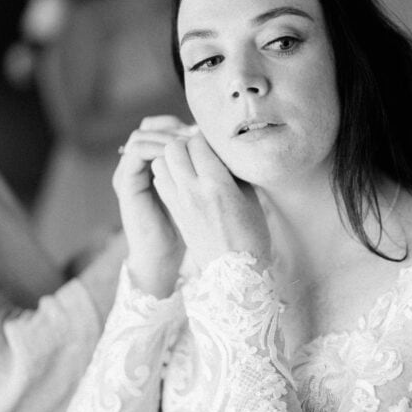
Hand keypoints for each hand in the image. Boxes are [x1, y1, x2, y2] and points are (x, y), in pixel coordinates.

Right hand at [112, 116, 193, 296]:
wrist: (167, 258)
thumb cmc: (197, 234)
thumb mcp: (207, 196)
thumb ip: (211, 172)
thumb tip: (235, 149)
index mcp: (161, 168)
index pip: (167, 129)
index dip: (185, 126)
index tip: (208, 131)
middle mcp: (143, 167)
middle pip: (152, 125)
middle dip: (174, 125)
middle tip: (197, 131)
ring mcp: (132, 173)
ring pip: (142, 134)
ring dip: (166, 133)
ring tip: (188, 140)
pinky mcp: (126, 183)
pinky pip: (136, 152)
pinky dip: (155, 145)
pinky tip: (176, 151)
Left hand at [150, 126, 270, 272]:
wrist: (234, 273)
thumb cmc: (250, 235)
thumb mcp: (250, 198)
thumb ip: (233, 170)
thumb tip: (222, 152)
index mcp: (216, 184)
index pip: (198, 142)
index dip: (206, 138)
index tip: (215, 143)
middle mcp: (192, 190)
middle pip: (174, 148)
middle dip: (185, 143)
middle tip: (200, 151)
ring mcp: (179, 202)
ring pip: (161, 162)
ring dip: (173, 158)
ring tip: (190, 164)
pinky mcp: (174, 211)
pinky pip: (160, 180)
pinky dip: (167, 173)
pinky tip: (183, 179)